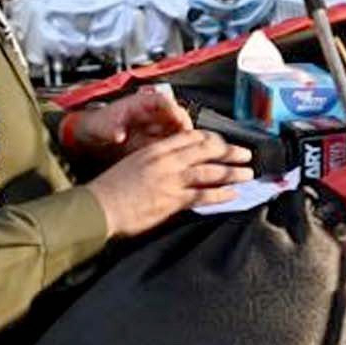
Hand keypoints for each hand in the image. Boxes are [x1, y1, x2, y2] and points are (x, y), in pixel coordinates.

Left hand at [64, 87, 193, 161]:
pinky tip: (174, 158)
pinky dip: (175, 149)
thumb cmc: (99, 125)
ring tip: (183, 152)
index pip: (164, 102)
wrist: (93, 137)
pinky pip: (171, 142)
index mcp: (141, 103)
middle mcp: (153, 113)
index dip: (174, 111)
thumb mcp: (102, 126)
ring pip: (178, 130)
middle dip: (184, 127)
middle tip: (187, 140)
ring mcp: (156, 127)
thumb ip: (112, 129)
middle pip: (177, 115)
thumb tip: (118, 135)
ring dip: (182, 139)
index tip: (180, 122)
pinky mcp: (156, 140)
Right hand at [85, 129, 255, 239]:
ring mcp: (171, 179)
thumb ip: (156, 162)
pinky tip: (233, 194)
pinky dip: (221, 194)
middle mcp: (167, 160)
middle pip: (206, 150)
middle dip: (229, 151)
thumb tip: (174, 166)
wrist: (98, 207)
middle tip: (245, 154)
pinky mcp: (173, 199)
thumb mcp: (134, 164)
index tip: (223, 142)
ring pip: (210, 171)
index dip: (212, 139)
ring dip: (232, 172)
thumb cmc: (110, 189)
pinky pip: (203, 194)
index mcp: (156, 149)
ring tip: (247, 173)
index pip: (191, 137)